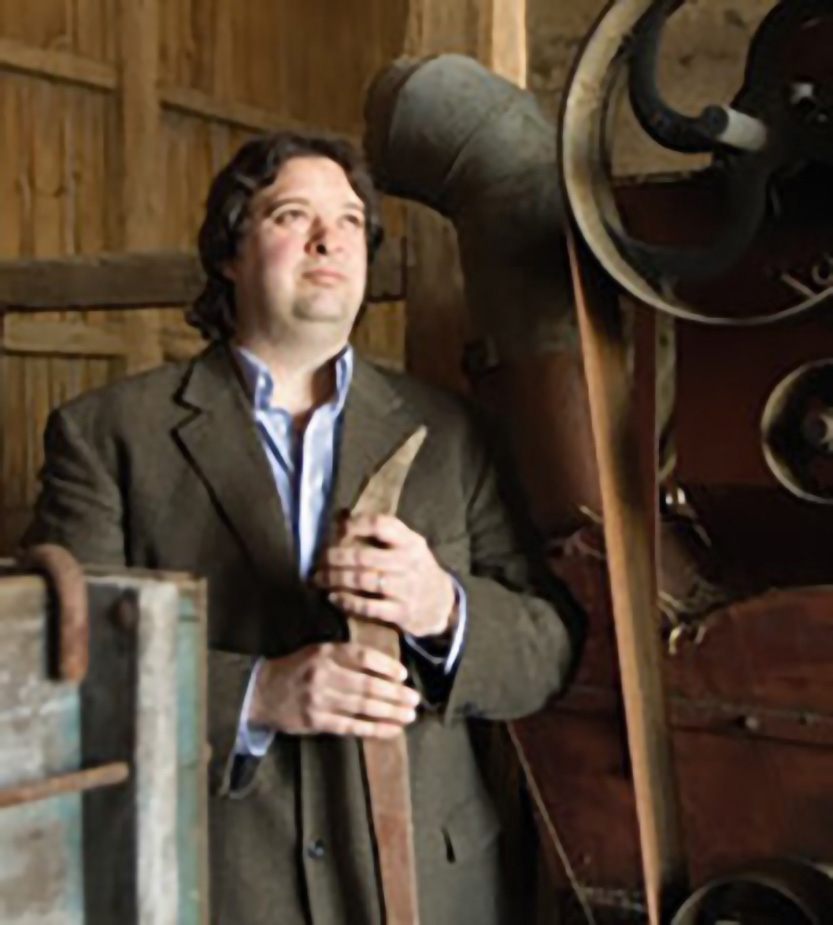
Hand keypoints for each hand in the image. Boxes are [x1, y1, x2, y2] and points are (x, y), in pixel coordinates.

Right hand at [249, 642, 419, 738]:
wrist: (261, 692)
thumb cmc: (297, 669)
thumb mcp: (317, 652)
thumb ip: (345, 656)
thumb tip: (384, 668)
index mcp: (325, 652)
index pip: (362, 656)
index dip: (386, 666)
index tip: (403, 675)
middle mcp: (323, 674)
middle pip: (367, 684)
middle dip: (394, 694)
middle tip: (414, 700)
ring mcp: (318, 699)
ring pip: (362, 706)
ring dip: (389, 712)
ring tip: (409, 715)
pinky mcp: (315, 721)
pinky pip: (350, 726)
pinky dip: (373, 729)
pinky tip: (390, 730)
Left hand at [313, 514, 456, 637]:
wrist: (442, 604)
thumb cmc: (416, 569)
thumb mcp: (409, 547)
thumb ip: (382, 533)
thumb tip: (340, 514)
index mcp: (411, 542)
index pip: (382, 524)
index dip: (356, 524)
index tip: (338, 529)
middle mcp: (409, 562)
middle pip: (365, 556)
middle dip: (336, 558)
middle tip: (319, 560)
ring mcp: (406, 588)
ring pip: (363, 581)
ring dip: (336, 579)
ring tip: (319, 579)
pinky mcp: (402, 612)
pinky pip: (369, 607)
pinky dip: (348, 602)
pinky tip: (334, 598)